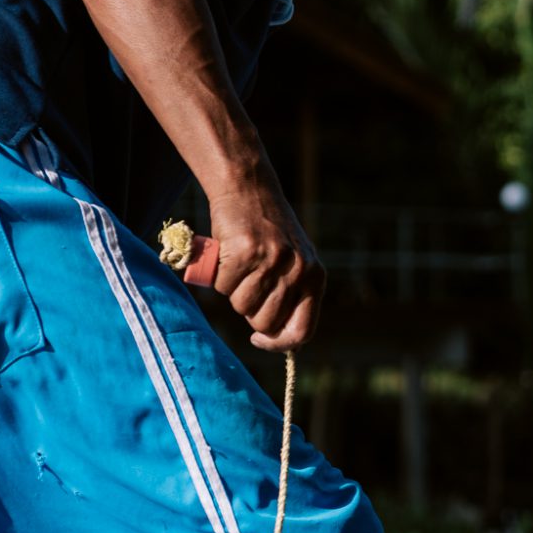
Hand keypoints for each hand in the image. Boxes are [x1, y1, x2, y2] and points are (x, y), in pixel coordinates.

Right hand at [206, 171, 325, 350]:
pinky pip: (223, 285)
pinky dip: (218, 275)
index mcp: (315, 277)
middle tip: (247, 283)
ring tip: (239, 264)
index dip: (278, 343)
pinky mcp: (245, 252)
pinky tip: (226, 254)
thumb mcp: (293, 262)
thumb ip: (292, 296)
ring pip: (241, 306)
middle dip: (249, 311)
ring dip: (232, 291)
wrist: (249, 189)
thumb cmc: (267, 232)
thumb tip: (281, 340)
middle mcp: (298, 270)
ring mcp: (273, 261)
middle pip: (266, 322)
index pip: (302, 331)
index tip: (258, 338)